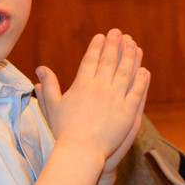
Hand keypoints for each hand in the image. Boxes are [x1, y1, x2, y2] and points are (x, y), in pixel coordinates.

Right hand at [35, 29, 149, 169]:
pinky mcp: (128, 112)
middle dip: (114, 45)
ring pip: (125, 73)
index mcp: (82, 85)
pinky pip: (136, 92)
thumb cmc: (63, 131)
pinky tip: (145, 71)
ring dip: (130, 57)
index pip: (91, 60)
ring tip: (134, 45)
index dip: (96, 47)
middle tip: (119, 32)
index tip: (101, 36)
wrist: (80, 151)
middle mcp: (100, 88)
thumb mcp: (53, 106)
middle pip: (109, 62)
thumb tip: (40, 69)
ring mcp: (115, 99)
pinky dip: (141, 81)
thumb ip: (49, 86)